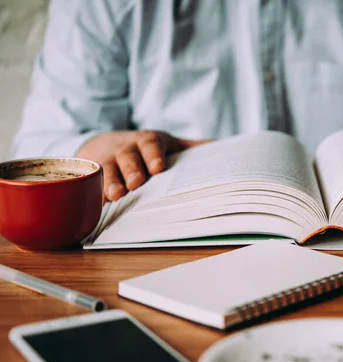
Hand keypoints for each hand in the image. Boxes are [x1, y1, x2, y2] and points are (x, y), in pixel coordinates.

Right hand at [76, 130, 209, 200]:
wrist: (106, 144)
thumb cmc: (146, 149)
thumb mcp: (168, 144)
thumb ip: (192, 148)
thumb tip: (222, 148)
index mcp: (147, 142)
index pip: (150, 145)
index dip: (153, 154)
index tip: (158, 167)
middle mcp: (125, 150)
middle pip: (127, 158)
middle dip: (131, 170)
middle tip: (135, 183)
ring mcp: (106, 162)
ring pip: (106, 170)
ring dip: (109, 182)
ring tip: (114, 196)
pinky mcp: (90, 176)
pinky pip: (88, 183)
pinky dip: (90, 193)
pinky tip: (94, 205)